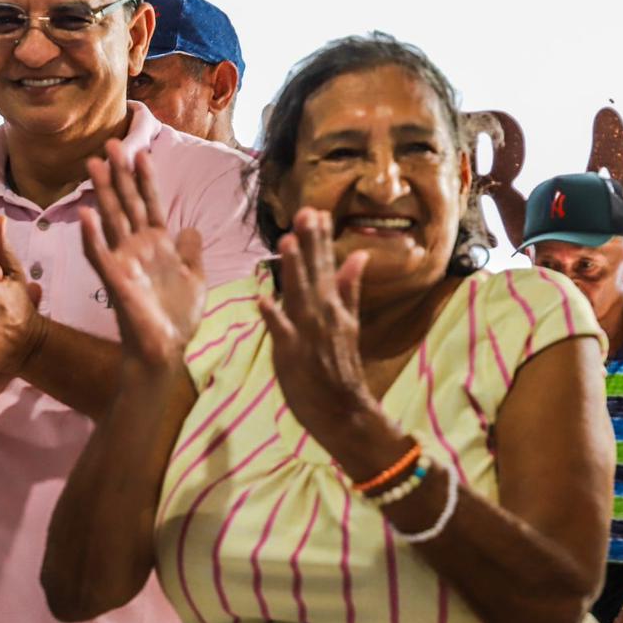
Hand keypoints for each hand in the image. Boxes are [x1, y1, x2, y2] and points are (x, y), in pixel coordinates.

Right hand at [79, 139, 205, 368]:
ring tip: (94, 164)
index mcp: (157, 245)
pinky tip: (84, 213)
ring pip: (110, 220)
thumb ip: (192, 252)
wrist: (167, 350)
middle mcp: (137, 248)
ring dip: (102, 192)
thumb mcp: (196, 279)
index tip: (142, 152)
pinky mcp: (114, 280)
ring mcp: (123, 262)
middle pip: (127, 204)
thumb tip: (191, 228)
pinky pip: (99, 254)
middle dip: (120, 174)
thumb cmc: (178, 318)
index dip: (146, 179)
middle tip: (111, 144)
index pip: (149, 204)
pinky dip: (91, 235)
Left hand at [257, 208, 375, 447]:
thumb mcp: (350, 324)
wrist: (344, 410)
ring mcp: (307, 334)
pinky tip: (263, 298)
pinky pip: (280, 332)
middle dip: (309, 243)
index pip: (327, 266)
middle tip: (305, 213)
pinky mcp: (292, 354)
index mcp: (335, 307)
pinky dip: (273, 316)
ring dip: (293, 269)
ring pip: (298, 295)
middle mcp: (323, 315)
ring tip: (286, 241)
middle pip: (314, 274)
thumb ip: (350, 289)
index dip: (320, 239)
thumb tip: (360, 256)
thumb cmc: (341, 368)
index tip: (316, 211)